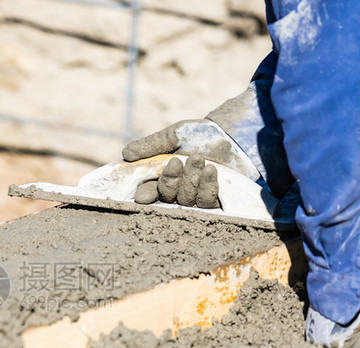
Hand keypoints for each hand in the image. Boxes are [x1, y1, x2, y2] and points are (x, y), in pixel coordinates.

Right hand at [124, 119, 259, 208]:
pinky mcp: (215, 200)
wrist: (234, 134)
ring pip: (186, 199)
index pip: (149, 192)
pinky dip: (206, 187)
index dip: (146, 195)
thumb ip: (151, 146)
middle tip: (176, 162)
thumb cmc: (200, 134)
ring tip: (199, 159)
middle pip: (167, 197)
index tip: (142, 196)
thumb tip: (125, 154)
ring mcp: (196, 198)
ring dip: (190, 180)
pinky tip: (210, 171)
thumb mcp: (173, 136)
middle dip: (171, 181)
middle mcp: (178, 191)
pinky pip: (206, 202)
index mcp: (164, 178)